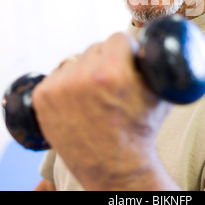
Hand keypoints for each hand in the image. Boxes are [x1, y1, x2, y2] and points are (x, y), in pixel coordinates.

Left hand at [32, 33, 174, 190]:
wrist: (115, 167)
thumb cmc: (141, 130)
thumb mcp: (161, 93)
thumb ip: (157, 63)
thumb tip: (157, 41)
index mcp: (112, 72)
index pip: (118, 38)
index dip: (126, 50)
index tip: (127, 63)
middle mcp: (82, 78)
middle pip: (96, 47)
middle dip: (106, 60)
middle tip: (112, 82)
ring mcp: (59, 88)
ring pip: (76, 60)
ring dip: (85, 70)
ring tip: (95, 94)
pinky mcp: (43, 97)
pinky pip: (58, 74)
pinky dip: (66, 82)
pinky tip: (77, 99)